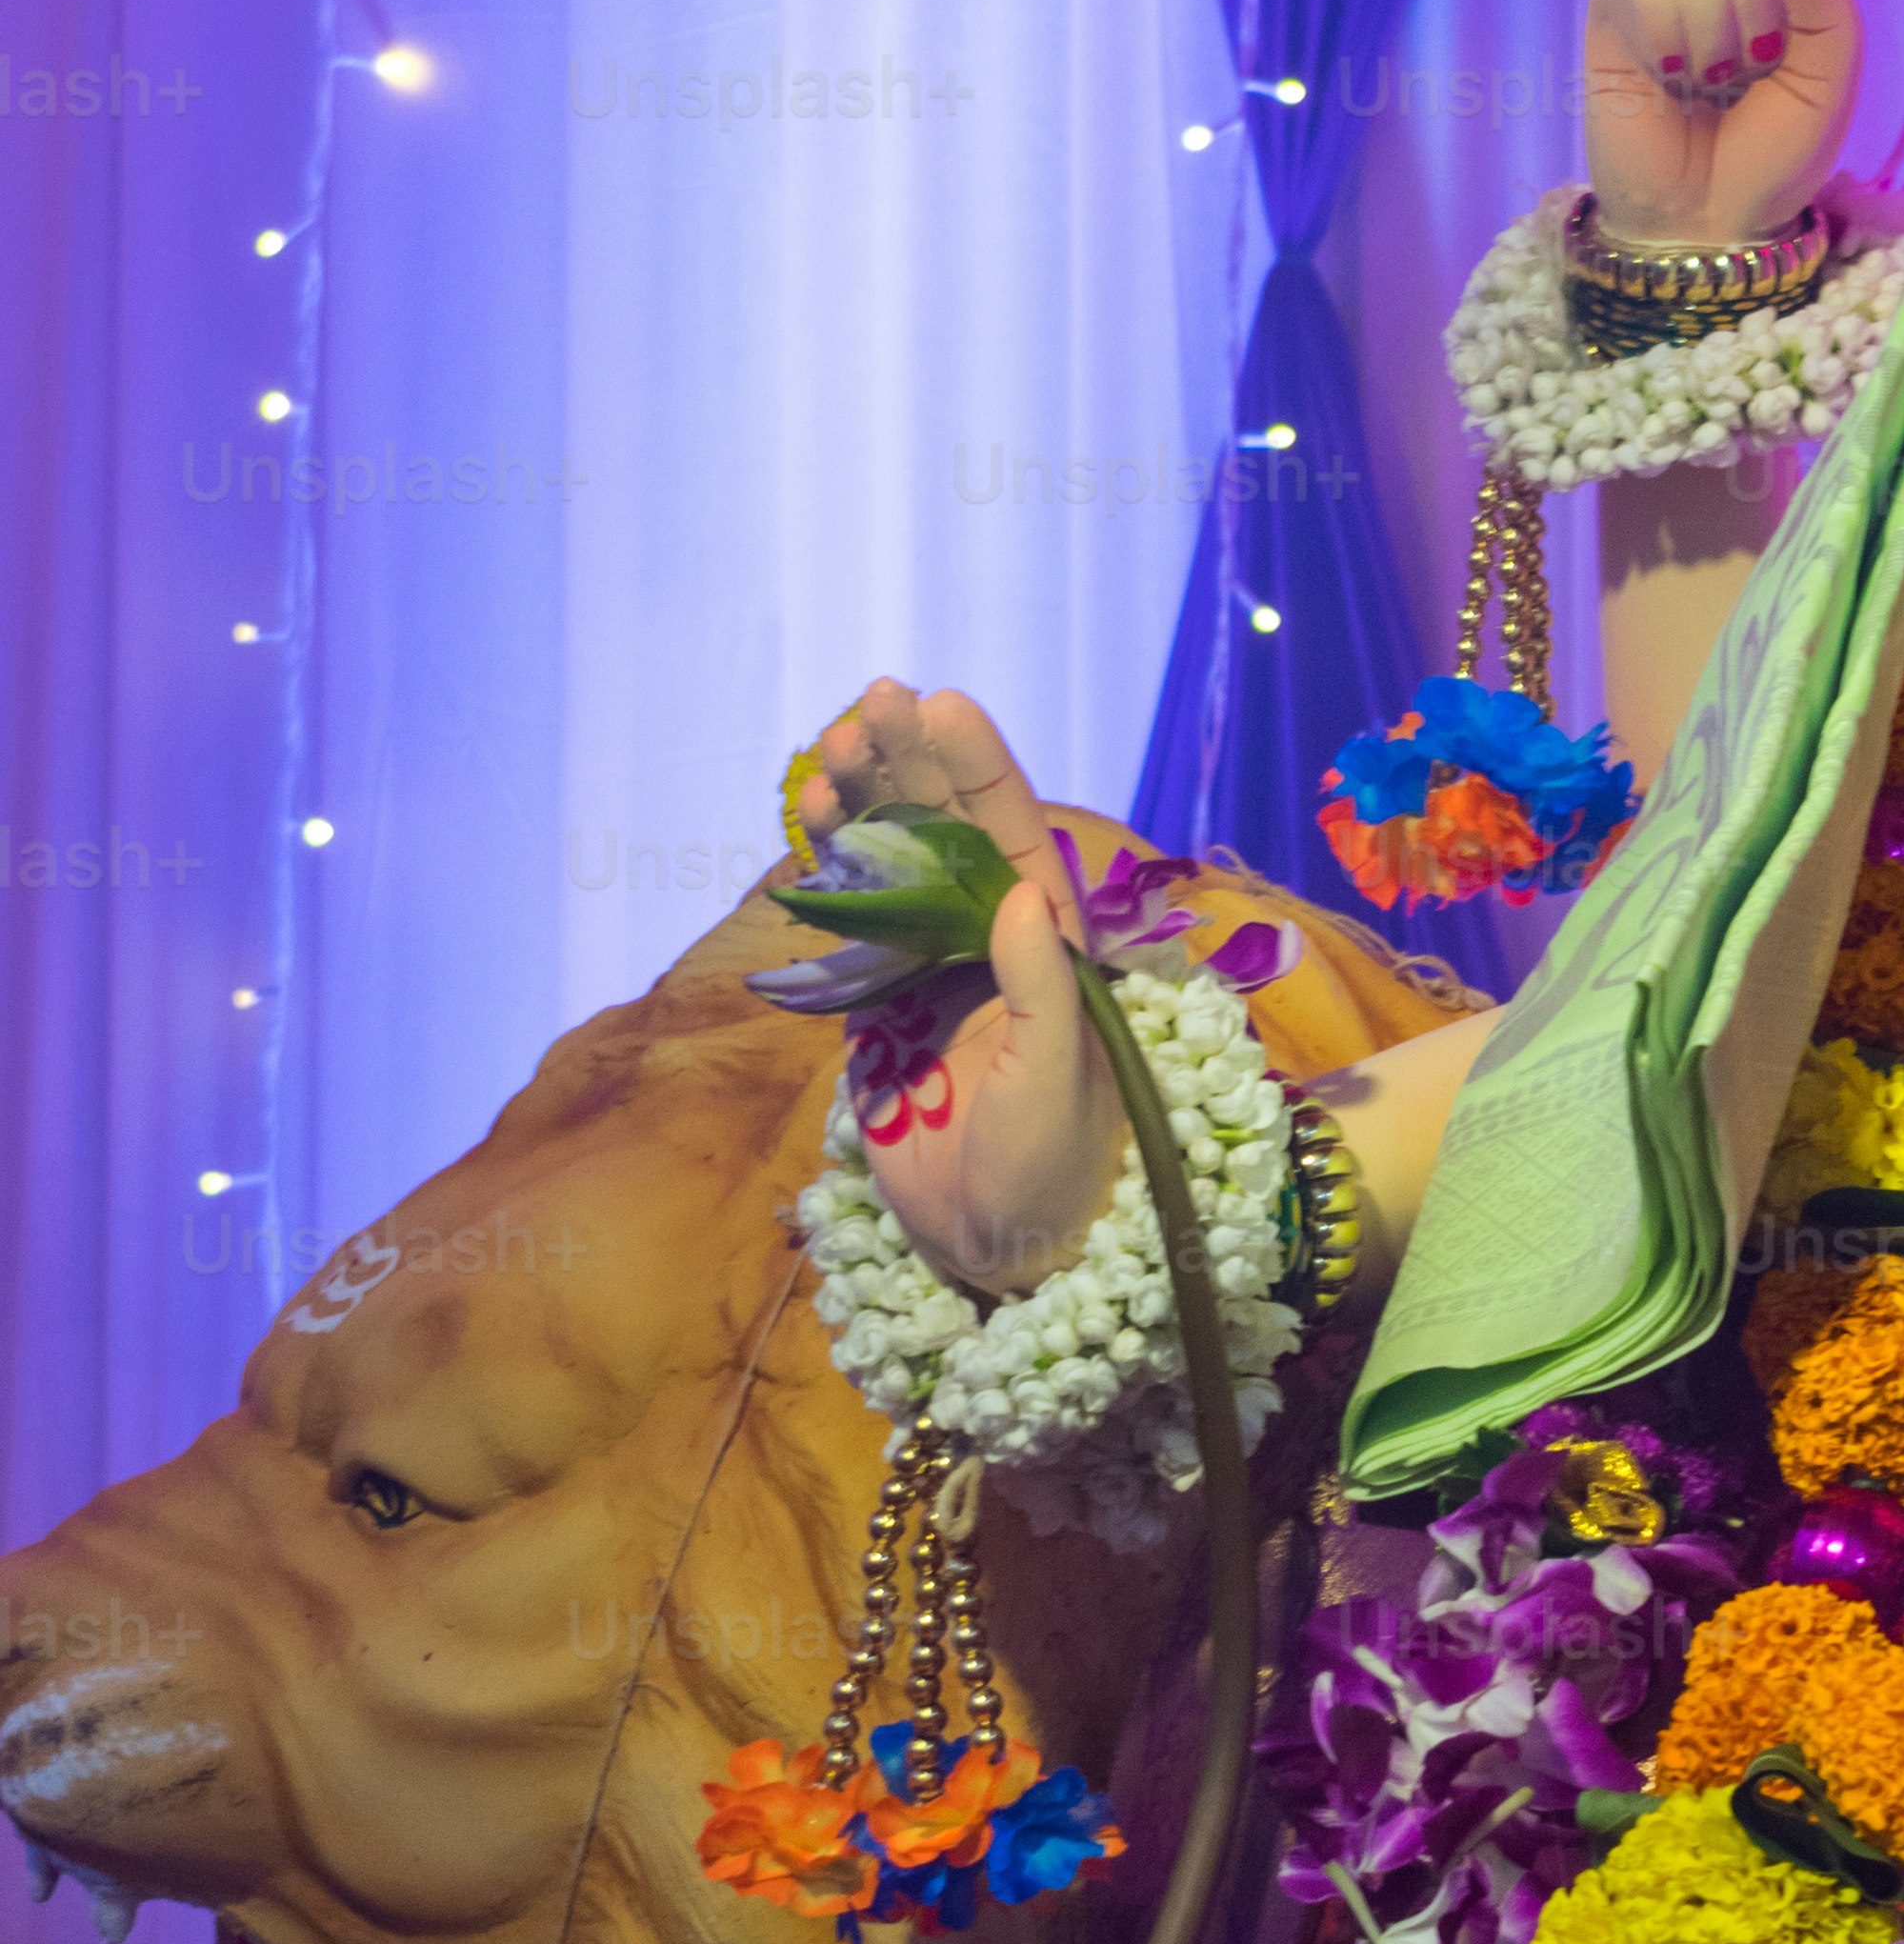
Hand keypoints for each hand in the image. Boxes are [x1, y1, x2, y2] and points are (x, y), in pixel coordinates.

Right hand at [791, 682, 1118, 1294]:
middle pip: (941, 826)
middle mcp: (988, 937)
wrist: (1002, 1243)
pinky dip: (823, 875)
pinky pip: (848, 923)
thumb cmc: (1057, 1162)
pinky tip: (803, 830)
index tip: (938, 700)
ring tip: (824, 756)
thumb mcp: (1060, 1075)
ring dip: (857, 805)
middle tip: (863, 706)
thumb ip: (1042, 986)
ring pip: (888, 862)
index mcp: (1048, 938)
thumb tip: (1019, 894)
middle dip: (903, 762)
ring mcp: (928, 967)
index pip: (1009, 828)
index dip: (975, 762)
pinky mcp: (877, 1008)